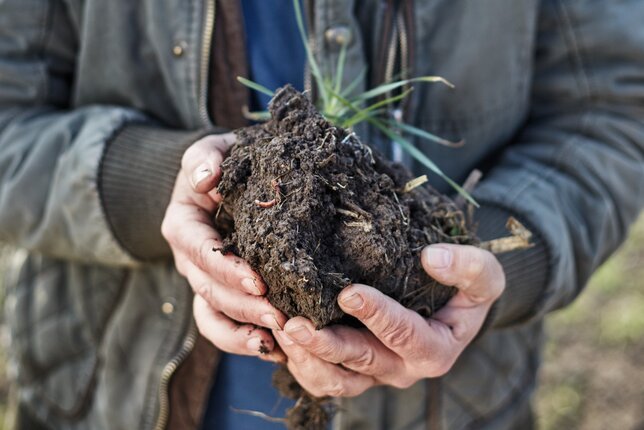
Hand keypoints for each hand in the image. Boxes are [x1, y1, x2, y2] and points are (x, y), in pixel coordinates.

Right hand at [161, 134, 286, 361]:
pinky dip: (245, 341)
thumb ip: (205, 157)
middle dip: (243, 306)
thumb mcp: (213, 149)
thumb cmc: (226, 163)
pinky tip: (276, 350)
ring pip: (214, 315)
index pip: (198, 250)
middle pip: (209, 290)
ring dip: (244, 330)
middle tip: (280, 315)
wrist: (230, 181)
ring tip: (279, 338)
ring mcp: (204, 281)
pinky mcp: (222, 296)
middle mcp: (190, 259)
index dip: (225, 267)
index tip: (257, 279)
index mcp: (183, 224)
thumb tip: (207, 179)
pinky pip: (225, 327)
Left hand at [273, 244, 503, 396]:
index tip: (350, 293)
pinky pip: (323, 380)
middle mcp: (402, 370)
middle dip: (327, 344)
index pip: (405, 335)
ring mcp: (374, 374)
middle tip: (295, 323)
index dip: (378, 315)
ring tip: (282, 330)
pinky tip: (281, 337)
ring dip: (307, 359)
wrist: (452, 307)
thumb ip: (469, 268)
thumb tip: (432, 258)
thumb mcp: (485, 276)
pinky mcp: (353, 371)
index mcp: (435, 350)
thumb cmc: (466, 291)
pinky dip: (300, 364)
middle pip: (362, 362)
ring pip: (336, 381)